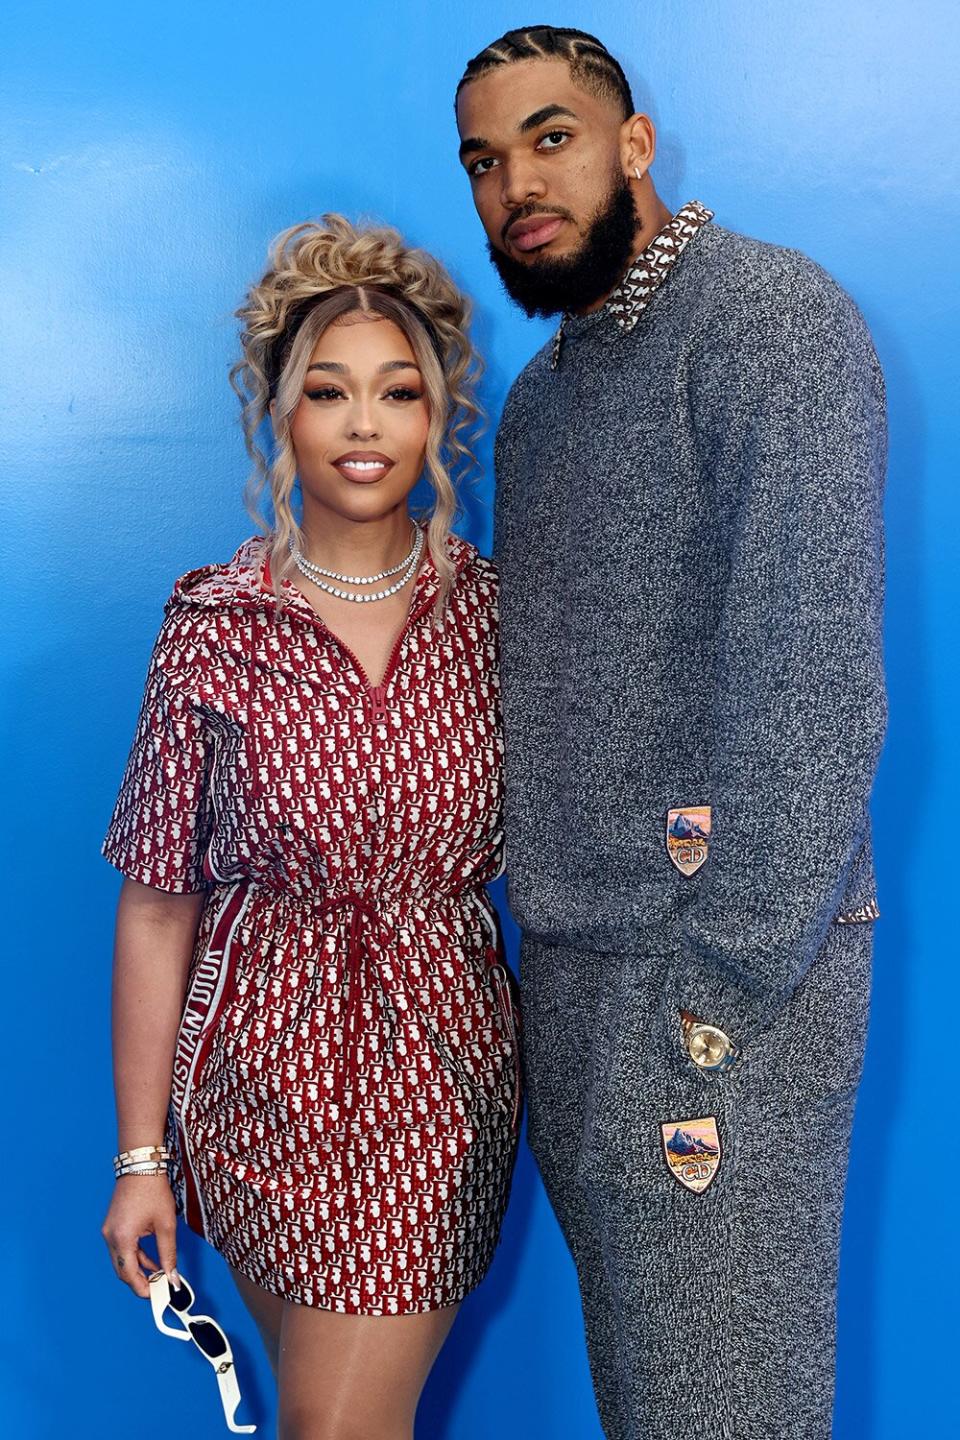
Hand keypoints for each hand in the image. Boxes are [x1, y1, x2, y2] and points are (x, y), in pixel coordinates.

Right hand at [101, 1174, 178, 1298]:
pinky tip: (151, 1261)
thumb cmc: (153, 1190)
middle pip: (122, 1270)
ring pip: (122, 1260)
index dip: (142, 1288)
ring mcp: (109, 1231)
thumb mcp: (166, 1224)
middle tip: (159, 1288)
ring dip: (139, 1269)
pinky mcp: (113, 1226)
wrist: (141, 1165)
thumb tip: (172, 1275)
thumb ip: (168, 1253)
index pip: (128, 1274)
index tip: (156, 1296)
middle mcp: (110, 1237)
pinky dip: (136, 1256)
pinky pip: (123, 1249)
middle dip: (140, 1281)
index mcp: (122, 1238)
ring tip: (159, 1275)